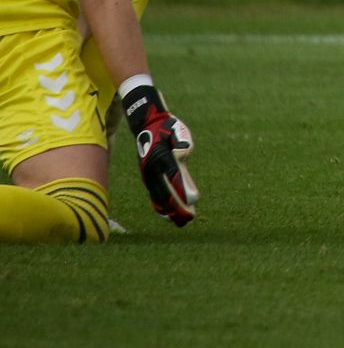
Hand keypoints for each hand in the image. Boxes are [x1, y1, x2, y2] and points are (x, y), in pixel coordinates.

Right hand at [123, 84, 198, 226]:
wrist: (146, 125)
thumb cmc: (167, 127)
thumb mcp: (178, 129)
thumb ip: (183, 142)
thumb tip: (182, 155)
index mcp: (161, 157)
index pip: (173, 176)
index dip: (182, 189)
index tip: (192, 200)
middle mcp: (152, 169)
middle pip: (165, 191)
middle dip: (177, 206)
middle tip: (190, 218)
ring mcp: (148, 175)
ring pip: (158, 197)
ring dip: (170, 210)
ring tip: (182, 222)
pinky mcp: (148, 177)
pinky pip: (154, 195)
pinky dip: (160, 206)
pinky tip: (169, 216)